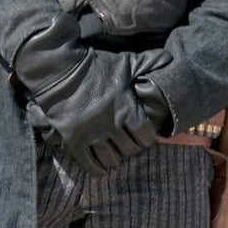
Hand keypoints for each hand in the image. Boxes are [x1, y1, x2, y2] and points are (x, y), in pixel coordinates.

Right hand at [13, 22, 156, 176]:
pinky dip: (98, 169)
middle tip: (127, 142)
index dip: (146, 137)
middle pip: (130, 149)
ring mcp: (89, 134)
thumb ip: (149, 63)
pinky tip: (102, 166)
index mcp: (125, 109)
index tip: (141, 134)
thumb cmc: (94, 66)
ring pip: (111, 159)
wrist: (57, 68)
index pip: (146, 136)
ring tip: (115, 153)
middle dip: (131, 147)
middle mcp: (109, 125)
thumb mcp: (125, 62)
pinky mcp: (71, 140)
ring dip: (116, 158)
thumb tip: (170, 58)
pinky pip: (89, 165)